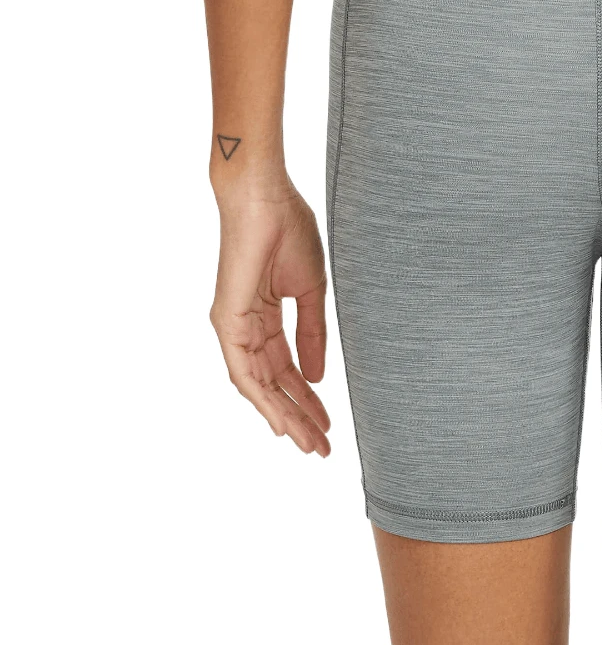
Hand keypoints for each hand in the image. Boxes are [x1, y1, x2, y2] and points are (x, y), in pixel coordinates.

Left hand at [209, 182, 331, 455]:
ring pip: (258, 387)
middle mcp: (246, 328)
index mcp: (266, 317)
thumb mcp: (312, 291)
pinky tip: (281, 422)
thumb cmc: (289, 230)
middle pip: (274, 384)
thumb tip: (317, 376)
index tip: (330, 423)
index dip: (309, 398)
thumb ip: (312, 333)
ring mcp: (234, 327)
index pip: (288, 368)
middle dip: (299, 416)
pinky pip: (245, 373)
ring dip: (284, 417)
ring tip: (310, 443)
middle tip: (323, 446)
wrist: (266, 198)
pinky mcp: (228, 322)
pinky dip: (263, 400)